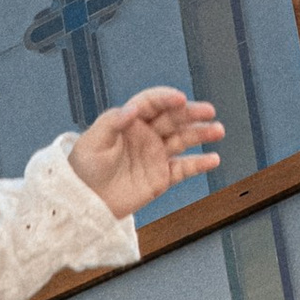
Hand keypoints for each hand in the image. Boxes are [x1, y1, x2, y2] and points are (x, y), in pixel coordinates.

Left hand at [67, 87, 223, 219]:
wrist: (84, 201)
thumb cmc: (83, 168)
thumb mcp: (92, 141)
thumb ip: (112, 122)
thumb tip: (131, 109)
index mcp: (129, 121)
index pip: (152, 103)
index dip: (166, 98)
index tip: (179, 99)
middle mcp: (146, 135)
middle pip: (173, 118)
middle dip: (191, 113)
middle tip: (208, 111)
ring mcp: (155, 155)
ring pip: (183, 140)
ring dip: (201, 134)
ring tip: (217, 130)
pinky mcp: (161, 177)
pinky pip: (184, 168)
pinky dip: (199, 164)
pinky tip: (213, 159)